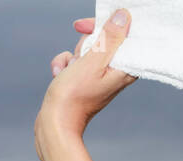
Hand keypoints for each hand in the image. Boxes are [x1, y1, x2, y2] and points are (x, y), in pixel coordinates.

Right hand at [36, 10, 137, 139]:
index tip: (86, 26)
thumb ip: (110, 38)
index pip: (126, 37)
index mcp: (126, 69)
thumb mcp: (93, 61)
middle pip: (103, 41)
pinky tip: (60, 76)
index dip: (106, 26)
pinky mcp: (86, 79)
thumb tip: (125, 17)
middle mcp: (116, 72)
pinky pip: (75, 61)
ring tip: (68, 72)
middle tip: (79, 55)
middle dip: (84, 44)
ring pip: (85, 49)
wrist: (56, 122)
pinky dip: (65, 65)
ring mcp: (100, 76)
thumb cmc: (75, 95)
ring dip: (71, 56)